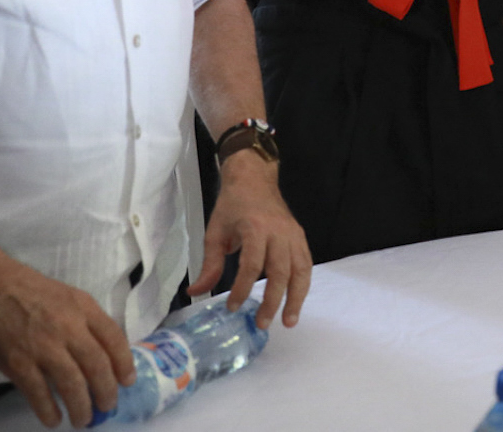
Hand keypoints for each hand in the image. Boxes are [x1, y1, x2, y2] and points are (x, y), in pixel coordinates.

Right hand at [0, 253, 132, 428]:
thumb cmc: (23, 287)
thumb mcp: (63, 295)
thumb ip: (80, 321)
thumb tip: (96, 354)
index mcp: (82, 306)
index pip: (114, 339)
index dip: (124, 364)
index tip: (127, 382)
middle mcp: (68, 326)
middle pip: (98, 367)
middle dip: (106, 393)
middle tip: (107, 407)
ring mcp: (43, 345)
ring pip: (72, 384)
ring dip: (81, 407)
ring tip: (82, 420)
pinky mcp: (17, 361)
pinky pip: (39, 393)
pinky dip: (49, 410)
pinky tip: (53, 419)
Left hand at [189, 152, 311, 327]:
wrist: (255, 179)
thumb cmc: (232, 206)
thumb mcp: (214, 232)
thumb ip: (210, 265)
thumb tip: (196, 294)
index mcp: (255, 228)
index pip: (252, 265)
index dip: (242, 289)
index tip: (232, 307)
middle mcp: (278, 232)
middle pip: (280, 272)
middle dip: (272, 301)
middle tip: (261, 324)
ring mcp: (293, 234)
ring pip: (300, 270)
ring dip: (295, 298)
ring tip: (288, 322)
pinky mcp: (300, 237)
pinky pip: (306, 264)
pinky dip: (303, 285)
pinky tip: (296, 302)